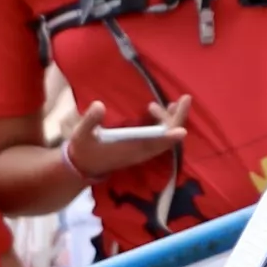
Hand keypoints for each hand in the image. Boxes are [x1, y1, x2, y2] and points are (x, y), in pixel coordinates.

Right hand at [66, 95, 189, 178]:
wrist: (83, 167)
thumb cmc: (83, 149)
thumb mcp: (82, 135)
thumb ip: (90, 121)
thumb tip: (99, 105)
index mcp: (128, 150)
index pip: (152, 145)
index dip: (168, 138)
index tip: (182, 131)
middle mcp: (139, 152)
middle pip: (165, 140)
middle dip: (177, 120)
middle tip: (184, 99)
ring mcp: (141, 151)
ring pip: (164, 139)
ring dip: (172, 121)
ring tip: (177, 102)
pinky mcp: (140, 148)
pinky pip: (159, 138)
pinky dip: (165, 124)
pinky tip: (162, 110)